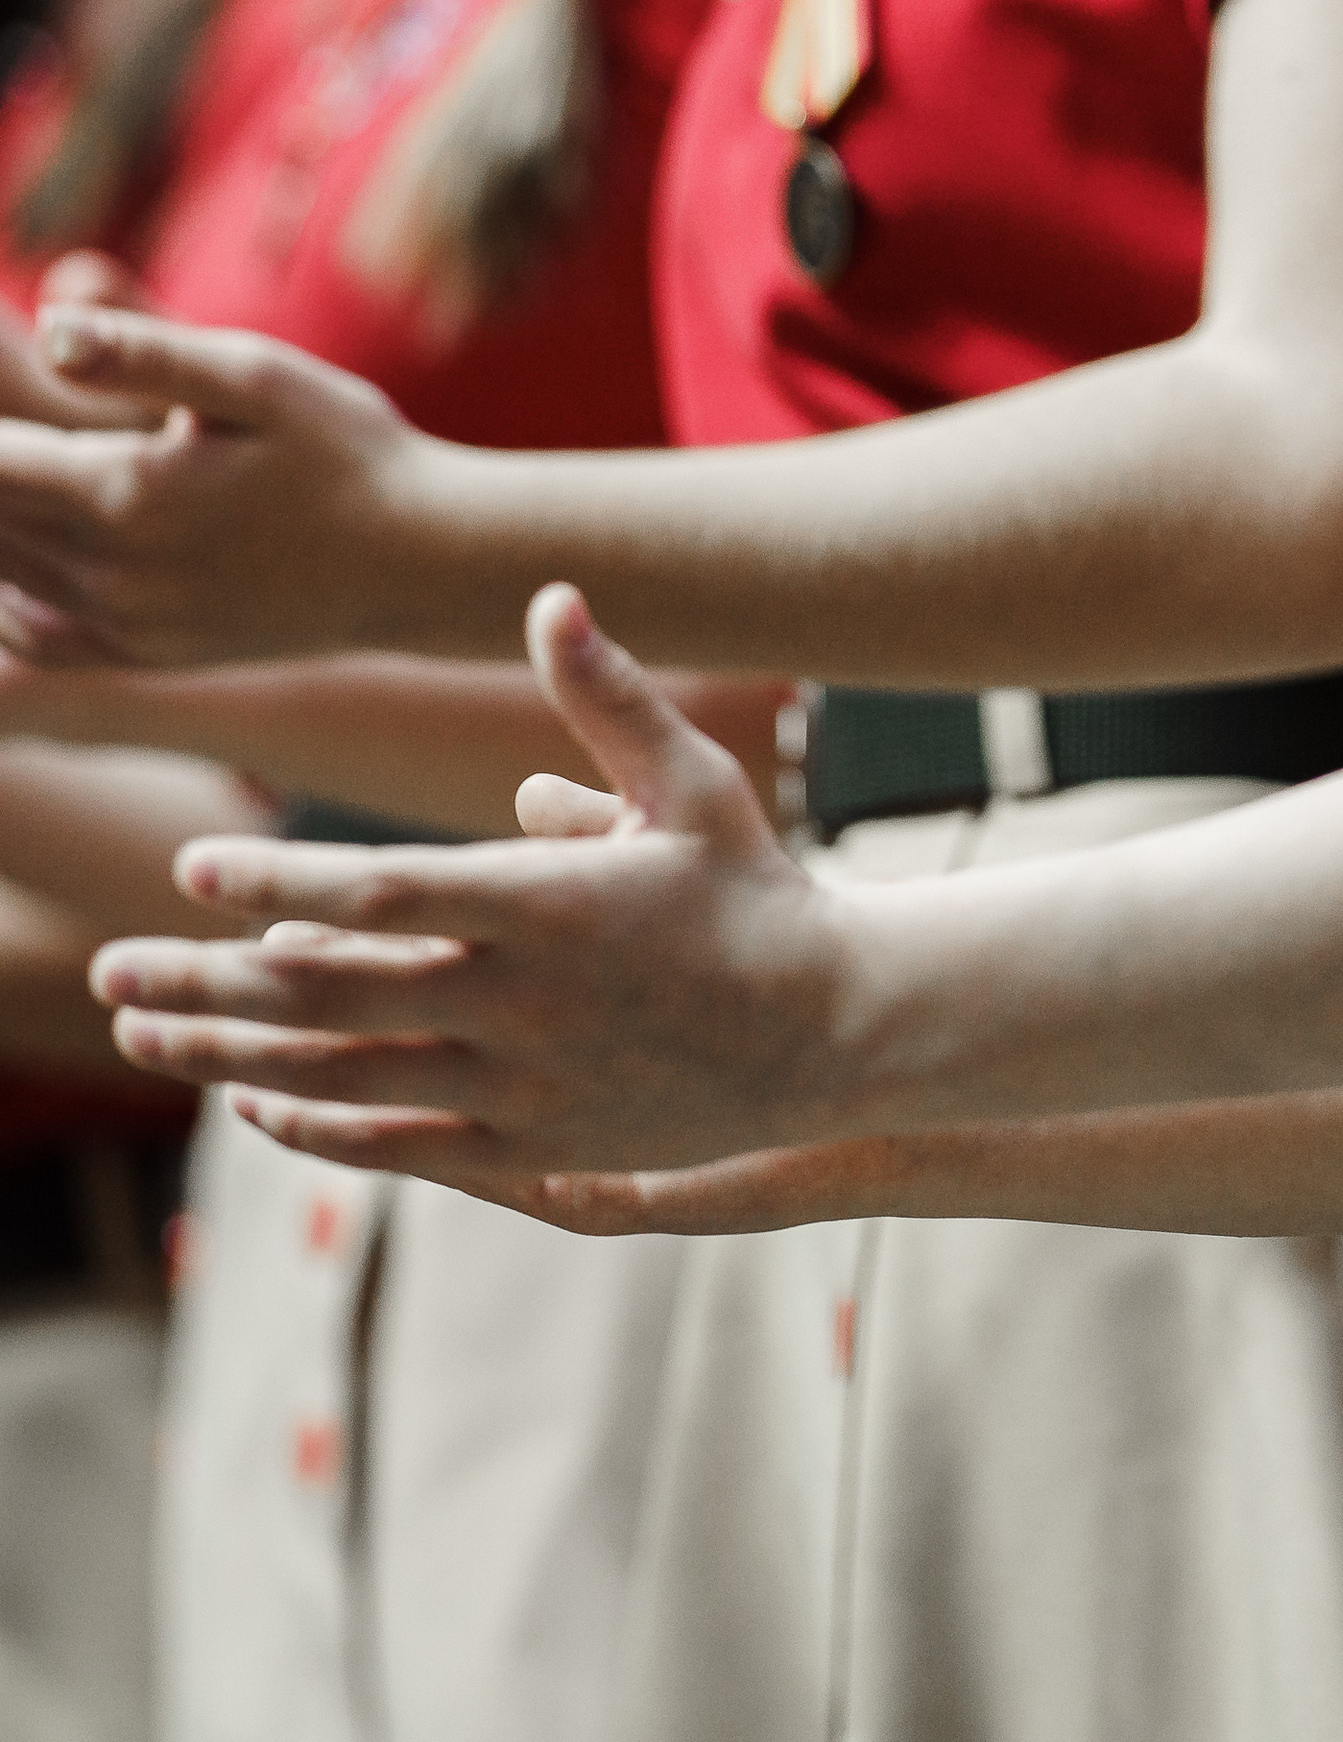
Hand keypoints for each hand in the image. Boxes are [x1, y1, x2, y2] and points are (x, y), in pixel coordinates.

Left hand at [0, 314, 430, 666]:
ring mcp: (128, 626)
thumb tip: (47, 326)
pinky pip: (36, 637)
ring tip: (13, 473)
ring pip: (3, 575)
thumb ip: (142, 353)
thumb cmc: (347, 451)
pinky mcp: (148, 655)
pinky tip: (11, 565)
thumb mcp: (256, 377)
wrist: (421, 561)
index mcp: (127, 492)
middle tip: (3, 426)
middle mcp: (112, 573)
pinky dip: (3, 597)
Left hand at [90, 588, 867, 1175]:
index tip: (194, 864)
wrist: (831, 1035)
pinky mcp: (531, 1145)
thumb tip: (550, 596)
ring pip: (341, 1074)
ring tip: (142, 1033)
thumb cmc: (758, 889)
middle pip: (329, 993)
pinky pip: (396, 1141)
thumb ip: (608, 696)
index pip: (379, 890)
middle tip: (111, 967)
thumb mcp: (695, 778)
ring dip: (229, 1054)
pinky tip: (249, 1101)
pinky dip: (312, 1122)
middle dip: (207, 980)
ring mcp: (518, 1085)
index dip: (277, 879)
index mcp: (548, 904)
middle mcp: (517, 1003)